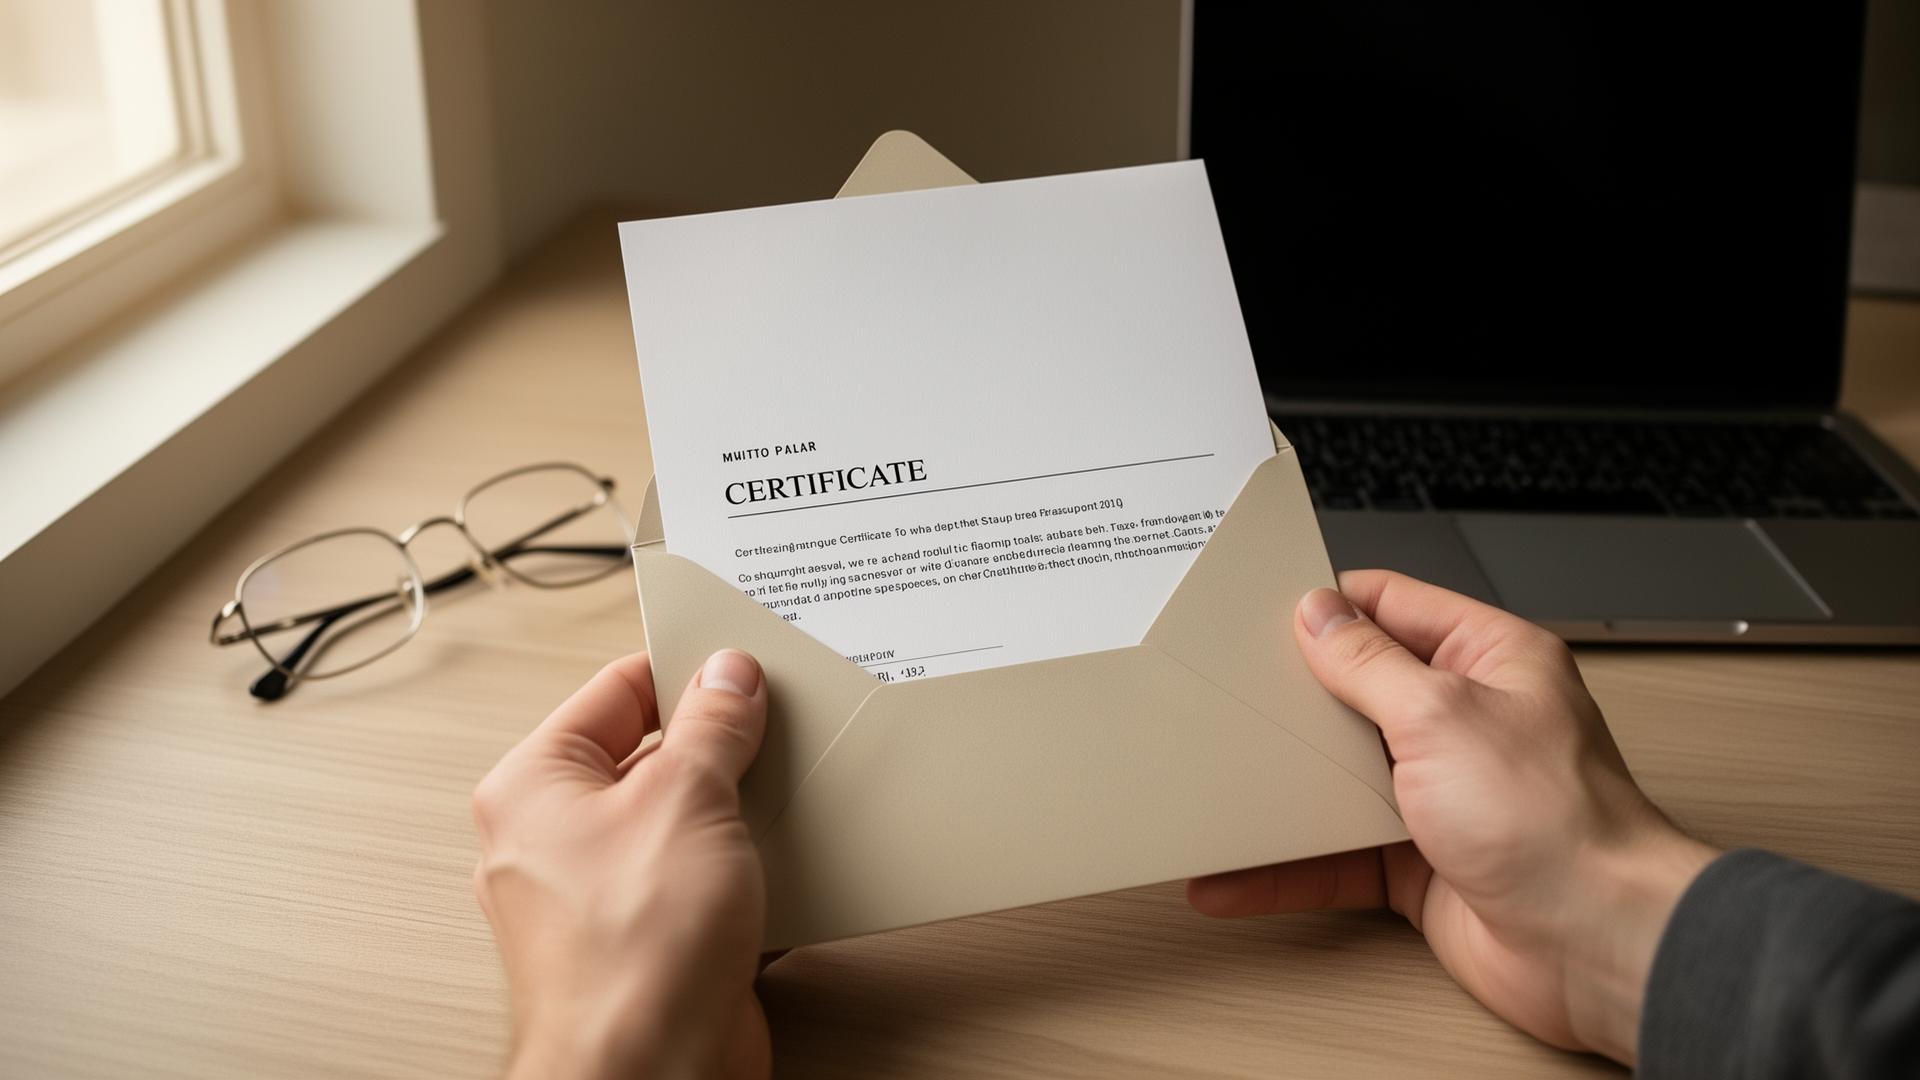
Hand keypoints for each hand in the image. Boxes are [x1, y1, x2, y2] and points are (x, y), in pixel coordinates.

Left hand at [471, 650, 770, 1079]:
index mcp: (534, 787)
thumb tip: (727, 679)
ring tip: (783, 800)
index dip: (683, 673)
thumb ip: (712, 725)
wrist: (651, 1073)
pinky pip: (705, 882)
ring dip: (739, 814)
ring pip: (685, 824)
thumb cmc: (629, 956)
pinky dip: (747, 872)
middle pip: (652, 758)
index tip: (740, 666)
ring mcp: (603, 896)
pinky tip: (783, 866)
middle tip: (771, 730)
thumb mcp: (687, 798)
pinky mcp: (651, 942)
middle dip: (719, 749)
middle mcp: (555, 840)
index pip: (615, 693)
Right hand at [1187, 570, 1716, 1064]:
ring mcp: (1441, 795)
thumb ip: (1369, 663)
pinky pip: (1335, 856)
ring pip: (1340, 779)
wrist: (1596, 945)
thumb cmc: (1560, 824)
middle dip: (1292, 701)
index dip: (1328, 606)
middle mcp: (1466, 722)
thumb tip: (1319, 615)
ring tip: (1217, 781)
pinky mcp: (1418, 862)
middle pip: (1357, 693)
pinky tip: (1236, 873)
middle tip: (1226, 693)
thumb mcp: (1443, 713)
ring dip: (1282, 788)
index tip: (1262, 611)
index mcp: (1490, 660)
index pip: (1393, 606)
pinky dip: (1284, 866)